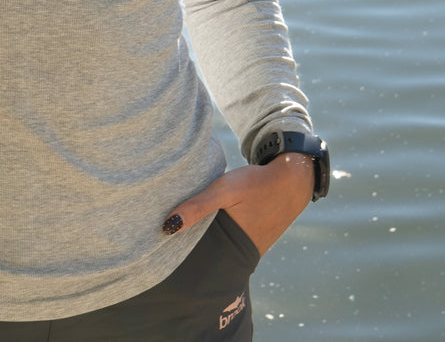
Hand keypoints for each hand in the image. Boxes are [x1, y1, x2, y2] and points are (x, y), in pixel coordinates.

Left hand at [163, 155, 313, 256]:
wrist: (291, 180)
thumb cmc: (256, 184)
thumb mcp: (225, 190)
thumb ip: (198, 206)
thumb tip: (168, 226)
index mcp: (231, 246)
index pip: (198, 265)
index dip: (176, 263)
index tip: (153, 258)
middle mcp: (239, 254)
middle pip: (204, 262)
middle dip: (183, 258)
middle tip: (155, 250)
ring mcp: (245, 248)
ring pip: (213, 253)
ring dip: (196, 247)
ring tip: (168, 240)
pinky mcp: (248, 239)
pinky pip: (224, 244)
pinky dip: (209, 239)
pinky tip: (194, 229)